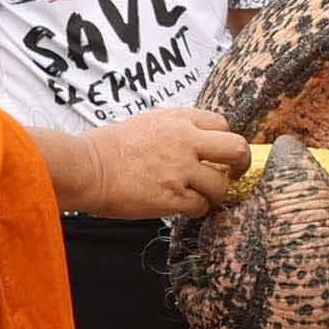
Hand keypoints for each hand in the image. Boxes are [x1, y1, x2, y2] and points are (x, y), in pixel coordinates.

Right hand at [64, 108, 253, 220]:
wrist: (86, 168)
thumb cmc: (109, 147)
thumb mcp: (148, 122)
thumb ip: (177, 130)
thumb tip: (197, 142)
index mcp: (179, 119)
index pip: (223, 125)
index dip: (225, 141)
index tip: (221, 153)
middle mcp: (185, 142)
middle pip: (236, 149)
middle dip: (242, 164)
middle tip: (234, 173)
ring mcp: (181, 170)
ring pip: (221, 185)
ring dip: (215, 193)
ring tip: (201, 196)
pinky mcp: (173, 197)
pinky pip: (201, 207)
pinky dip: (197, 209)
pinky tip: (184, 206)